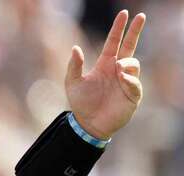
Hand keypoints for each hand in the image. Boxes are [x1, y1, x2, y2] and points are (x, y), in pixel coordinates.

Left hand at [66, 10, 145, 139]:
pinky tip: (122, 79)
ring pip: (134, 64)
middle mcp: (118, 69)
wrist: (88, 123)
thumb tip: (75, 48)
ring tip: (118, 69)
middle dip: (135, 31)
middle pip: (130, 46)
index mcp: (105, 64)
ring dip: (127, 64)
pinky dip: (130, 80)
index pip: (114, 42)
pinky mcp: (133, 95)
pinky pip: (135, 83)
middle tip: (141, 16)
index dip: (119, 28)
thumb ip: (74, 65)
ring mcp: (127, 81)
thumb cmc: (81, 103)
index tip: (124, 14)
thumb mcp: (73, 82)